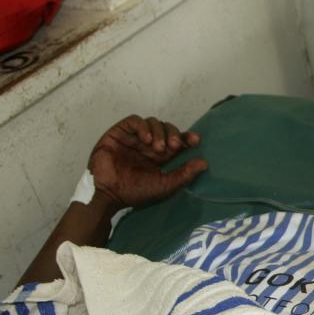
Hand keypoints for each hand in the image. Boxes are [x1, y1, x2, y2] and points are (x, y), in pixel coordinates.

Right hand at [88, 115, 207, 209]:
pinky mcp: (119, 133)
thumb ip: (184, 174)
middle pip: (167, 129)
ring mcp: (134, 138)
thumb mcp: (165, 185)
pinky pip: (134, 121)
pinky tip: (146, 140)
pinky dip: (143, 127)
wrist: (109, 194)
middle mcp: (148, 145)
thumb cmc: (136, 192)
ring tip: (157, 148)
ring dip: (159, 132)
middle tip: (175, 145)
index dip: (187, 137)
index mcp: (160, 156)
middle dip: (174, 134)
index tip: (195, 140)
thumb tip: (204, 163)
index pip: (177, 141)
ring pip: (152, 122)